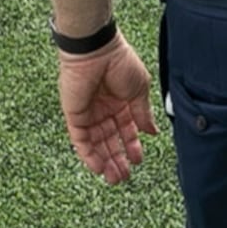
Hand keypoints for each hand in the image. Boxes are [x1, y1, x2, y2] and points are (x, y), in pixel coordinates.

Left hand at [60, 37, 157, 183]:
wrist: (97, 49)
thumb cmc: (119, 61)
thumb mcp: (139, 90)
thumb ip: (143, 114)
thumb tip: (152, 131)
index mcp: (120, 101)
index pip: (126, 129)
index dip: (131, 145)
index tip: (137, 160)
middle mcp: (103, 109)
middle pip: (110, 140)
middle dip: (117, 159)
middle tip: (124, 177)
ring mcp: (88, 113)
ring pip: (96, 144)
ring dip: (104, 161)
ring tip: (114, 178)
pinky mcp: (74, 115)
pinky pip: (80, 139)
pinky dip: (88, 154)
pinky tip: (98, 167)